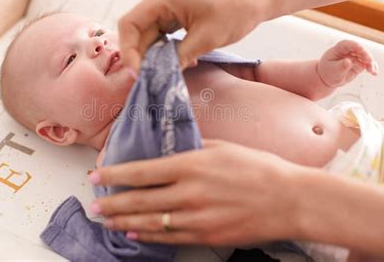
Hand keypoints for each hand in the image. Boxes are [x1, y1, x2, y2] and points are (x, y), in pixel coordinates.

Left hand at [88, 139, 303, 245]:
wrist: (288, 199)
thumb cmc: (258, 167)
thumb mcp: (222, 147)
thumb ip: (191, 149)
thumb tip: (168, 152)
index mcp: (191, 165)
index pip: (141, 171)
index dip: (114, 175)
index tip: (96, 176)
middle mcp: (188, 193)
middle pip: (139, 200)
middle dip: (112, 203)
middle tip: (95, 204)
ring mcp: (196, 218)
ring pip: (149, 223)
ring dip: (124, 222)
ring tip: (107, 220)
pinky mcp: (206, 236)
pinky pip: (168, 238)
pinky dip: (148, 236)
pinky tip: (135, 234)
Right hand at [118, 0, 273, 70]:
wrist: (256, 0)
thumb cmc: (234, 12)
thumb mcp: (206, 38)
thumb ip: (179, 57)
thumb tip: (159, 75)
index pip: (130, 25)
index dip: (128, 51)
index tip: (137, 74)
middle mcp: (161, 1)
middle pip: (136, 32)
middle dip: (140, 57)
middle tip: (146, 81)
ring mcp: (168, 9)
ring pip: (149, 37)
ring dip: (153, 57)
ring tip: (161, 76)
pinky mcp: (177, 17)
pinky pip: (162, 37)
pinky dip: (165, 52)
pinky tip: (178, 64)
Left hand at [317, 40, 377, 87]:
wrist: (329, 78)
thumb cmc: (328, 72)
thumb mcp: (332, 70)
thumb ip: (341, 66)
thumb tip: (349, 61)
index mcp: (338, 49)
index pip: (347, 44)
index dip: (355, 45)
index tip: (361, 49)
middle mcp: (349, 51)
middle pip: (359, 50)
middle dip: (366, 55)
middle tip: (369, 62)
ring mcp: (355, 57)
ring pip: (365, 57)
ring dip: (370, 63)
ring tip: (372, 71)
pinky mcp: (360, 64)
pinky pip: (368, 64)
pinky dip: (372, 68)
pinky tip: (374, 73)